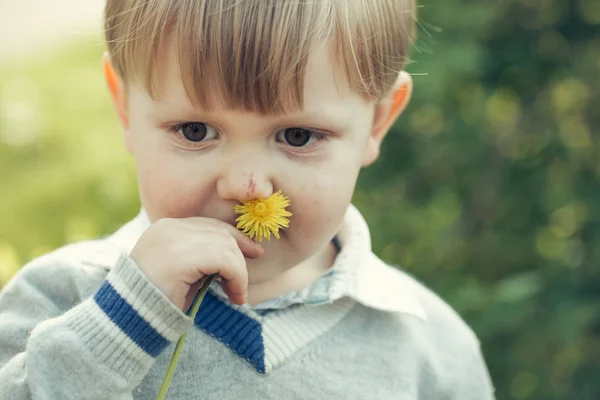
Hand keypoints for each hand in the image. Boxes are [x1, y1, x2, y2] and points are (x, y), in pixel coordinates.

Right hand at [129, 217, 262, 310]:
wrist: (126, 320)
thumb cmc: (155, 301)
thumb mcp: (182, 272)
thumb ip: (202, 258)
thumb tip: (237, 254)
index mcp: (165, 228)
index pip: (209, 225)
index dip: (234, 237)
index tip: (253, 252)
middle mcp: (169, 227)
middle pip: (220, 232)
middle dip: (240, 254)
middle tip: (245, 281)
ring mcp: (174, 238)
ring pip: (226, 246)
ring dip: (239, 272)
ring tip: (236, 294)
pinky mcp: (183, 256)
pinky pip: (226, 260)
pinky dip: (237, 278)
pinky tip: (235, 296)